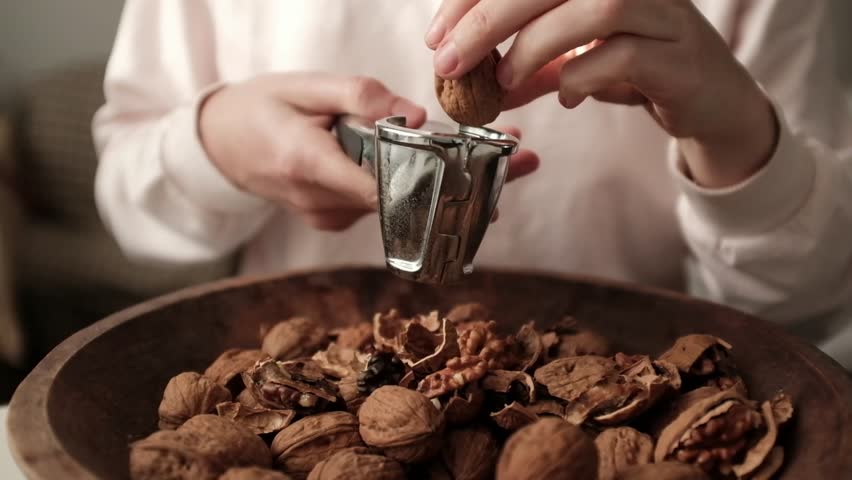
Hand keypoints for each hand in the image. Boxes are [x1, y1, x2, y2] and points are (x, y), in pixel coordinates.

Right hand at [200, 73, 537, 230]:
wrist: (218, 146)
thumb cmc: (259, 108)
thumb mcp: (303, 86)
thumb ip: (358, 96)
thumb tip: (415, 116)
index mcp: (310, 166)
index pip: (384, 187)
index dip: (438, 183)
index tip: (486, 173)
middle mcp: (324, 204)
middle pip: (406, 200)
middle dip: (465, 182)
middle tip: (522, 163)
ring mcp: (330, 217)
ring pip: (400, 203)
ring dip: (447, 183)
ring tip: (502, 157)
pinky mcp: (336, 217)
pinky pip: (385, 202)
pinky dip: (416, 184)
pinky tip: (450, 165)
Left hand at [427, 0, 777, 187]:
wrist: (710, 99)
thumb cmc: (636, 66)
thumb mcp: (570, 60)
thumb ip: (523, 66)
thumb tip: (466, 81)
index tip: (436, 33)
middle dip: (489, 18)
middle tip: (450, 61)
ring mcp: (664, 13)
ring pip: (592, 8)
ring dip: (534, 46)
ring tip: (503, 82)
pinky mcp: (680, 56)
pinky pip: (625, 55)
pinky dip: (581, 76)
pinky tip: (563, 95)